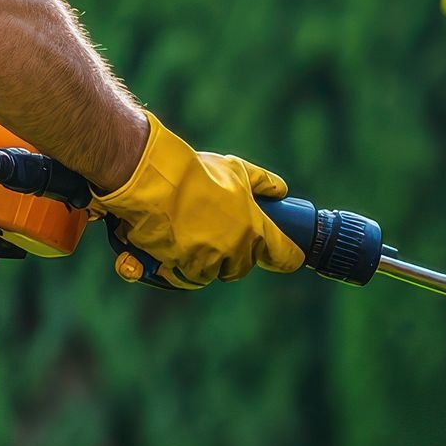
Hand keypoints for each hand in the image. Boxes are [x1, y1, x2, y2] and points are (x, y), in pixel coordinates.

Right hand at [89, 112, 304, 287]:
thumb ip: (262, 182)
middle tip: (220, 238)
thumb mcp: (236, 170)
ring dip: (203, 262)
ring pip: (211, 273)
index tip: (290, 259)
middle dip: (233, 258)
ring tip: (189, 238)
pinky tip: (172, 249)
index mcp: (256, 230)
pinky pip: (184, 275)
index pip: (284, 256)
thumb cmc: (197, 173)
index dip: (287, 258)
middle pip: (241, 267)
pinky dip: (178, 266)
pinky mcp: (182, 266)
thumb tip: (281, 190)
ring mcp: (210, 261)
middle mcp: (236, 250)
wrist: (155, 181)